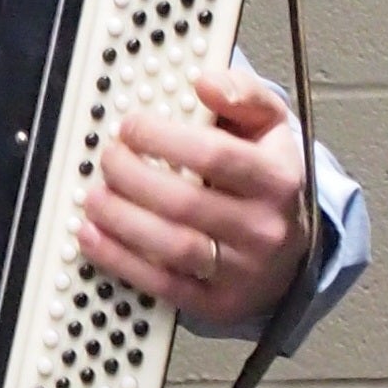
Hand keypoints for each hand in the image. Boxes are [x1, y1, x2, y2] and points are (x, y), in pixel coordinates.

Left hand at [78, 65, 310, 324]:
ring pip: (172, 246)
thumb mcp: (271, 130)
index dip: (164, 138)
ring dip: (121, 219)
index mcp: (279, 179)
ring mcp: (243, 272)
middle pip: (186, 203)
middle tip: (107, 159)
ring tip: (94, 195)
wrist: (295, 253)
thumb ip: (243, 95)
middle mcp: (265, 228)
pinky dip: (119, 259)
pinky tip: (92, 235)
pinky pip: (163, 285)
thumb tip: (206, 82)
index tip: (131, 126)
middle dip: (132, 177)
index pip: (216, 156)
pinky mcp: (218, 305)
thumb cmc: (268, 183)